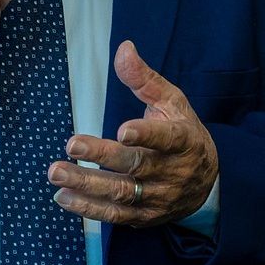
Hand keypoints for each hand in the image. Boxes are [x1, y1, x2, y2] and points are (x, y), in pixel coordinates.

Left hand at [48, 40, 218, 226]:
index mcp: (183, 140)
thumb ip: (144, 78)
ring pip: (121, 193)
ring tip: (56, 173)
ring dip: (86, 184)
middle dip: (102, 156)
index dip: (145, 135)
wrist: (208, 183)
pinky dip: (88, 208)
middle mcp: (172, 172)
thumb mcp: (172, 102)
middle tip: (71, 145)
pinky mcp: (145, 216)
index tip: (121, 130)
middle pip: (136, 165)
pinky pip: (115, 215)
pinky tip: (64, 196)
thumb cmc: (183, 133)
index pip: (166, 139)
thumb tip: (124, 48)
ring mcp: (158, 197)